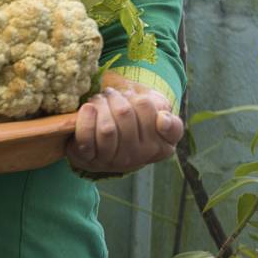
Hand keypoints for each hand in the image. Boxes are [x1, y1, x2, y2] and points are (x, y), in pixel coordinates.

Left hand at [67, 85, 183, 174]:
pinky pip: (87, 140)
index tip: (137, 99)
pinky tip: (88, 108)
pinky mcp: (90, 159)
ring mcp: (113, 161)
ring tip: (98, 102)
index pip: (149, 110)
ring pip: (107, 128)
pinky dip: (85, 120)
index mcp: (161, 146)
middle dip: (114, 98)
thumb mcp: (159, 119)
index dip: (141, 100)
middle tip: (110, 96)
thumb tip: (163, 120)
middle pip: (124, 113)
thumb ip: (172, 123)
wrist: (105, 141)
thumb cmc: (136, 123)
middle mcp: (139, 157)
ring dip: (99, 106)